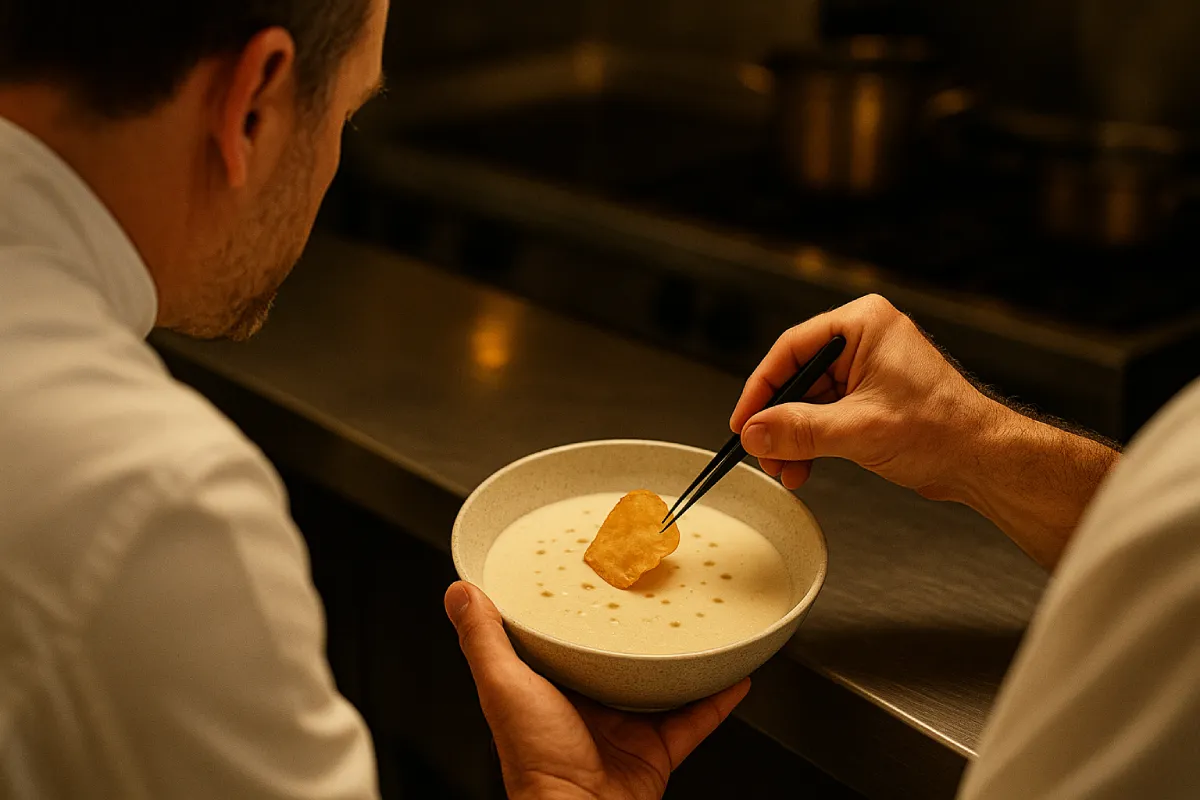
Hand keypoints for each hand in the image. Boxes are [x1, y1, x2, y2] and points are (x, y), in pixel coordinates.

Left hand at [444, 582, 748, 799]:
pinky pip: (696, 720)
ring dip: (679, 658)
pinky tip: (735, 676)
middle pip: (616, 658)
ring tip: (698, 621)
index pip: (562, 640)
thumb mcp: (503, 688)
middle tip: (653, 589)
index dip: (574, 608)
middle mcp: (587, 706)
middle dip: (635, 628)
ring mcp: (624, 729)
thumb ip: (484, 641)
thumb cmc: (535, 763)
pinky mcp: (657, 751)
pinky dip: (717, 700)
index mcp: (548, 689)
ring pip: (659, 684)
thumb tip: (458, 592)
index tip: (590, 574)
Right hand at [730, 294, 1117, 569]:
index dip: (761, 388)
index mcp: (864, 325)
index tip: (743, 421)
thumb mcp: (857, 430)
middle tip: (763, 451)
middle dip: (778, 421)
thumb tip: (755, 431)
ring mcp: (868, 369)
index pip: (791, 349)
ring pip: (809, 401)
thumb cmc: (943, 430)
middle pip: (797, 377)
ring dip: (793, 437)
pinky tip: (803, 466)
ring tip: (785, 468)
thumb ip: (799, 429)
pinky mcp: (872, 397)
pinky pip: (826, 414)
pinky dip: (812, 441)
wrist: (983, 461)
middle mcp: (864, 340)